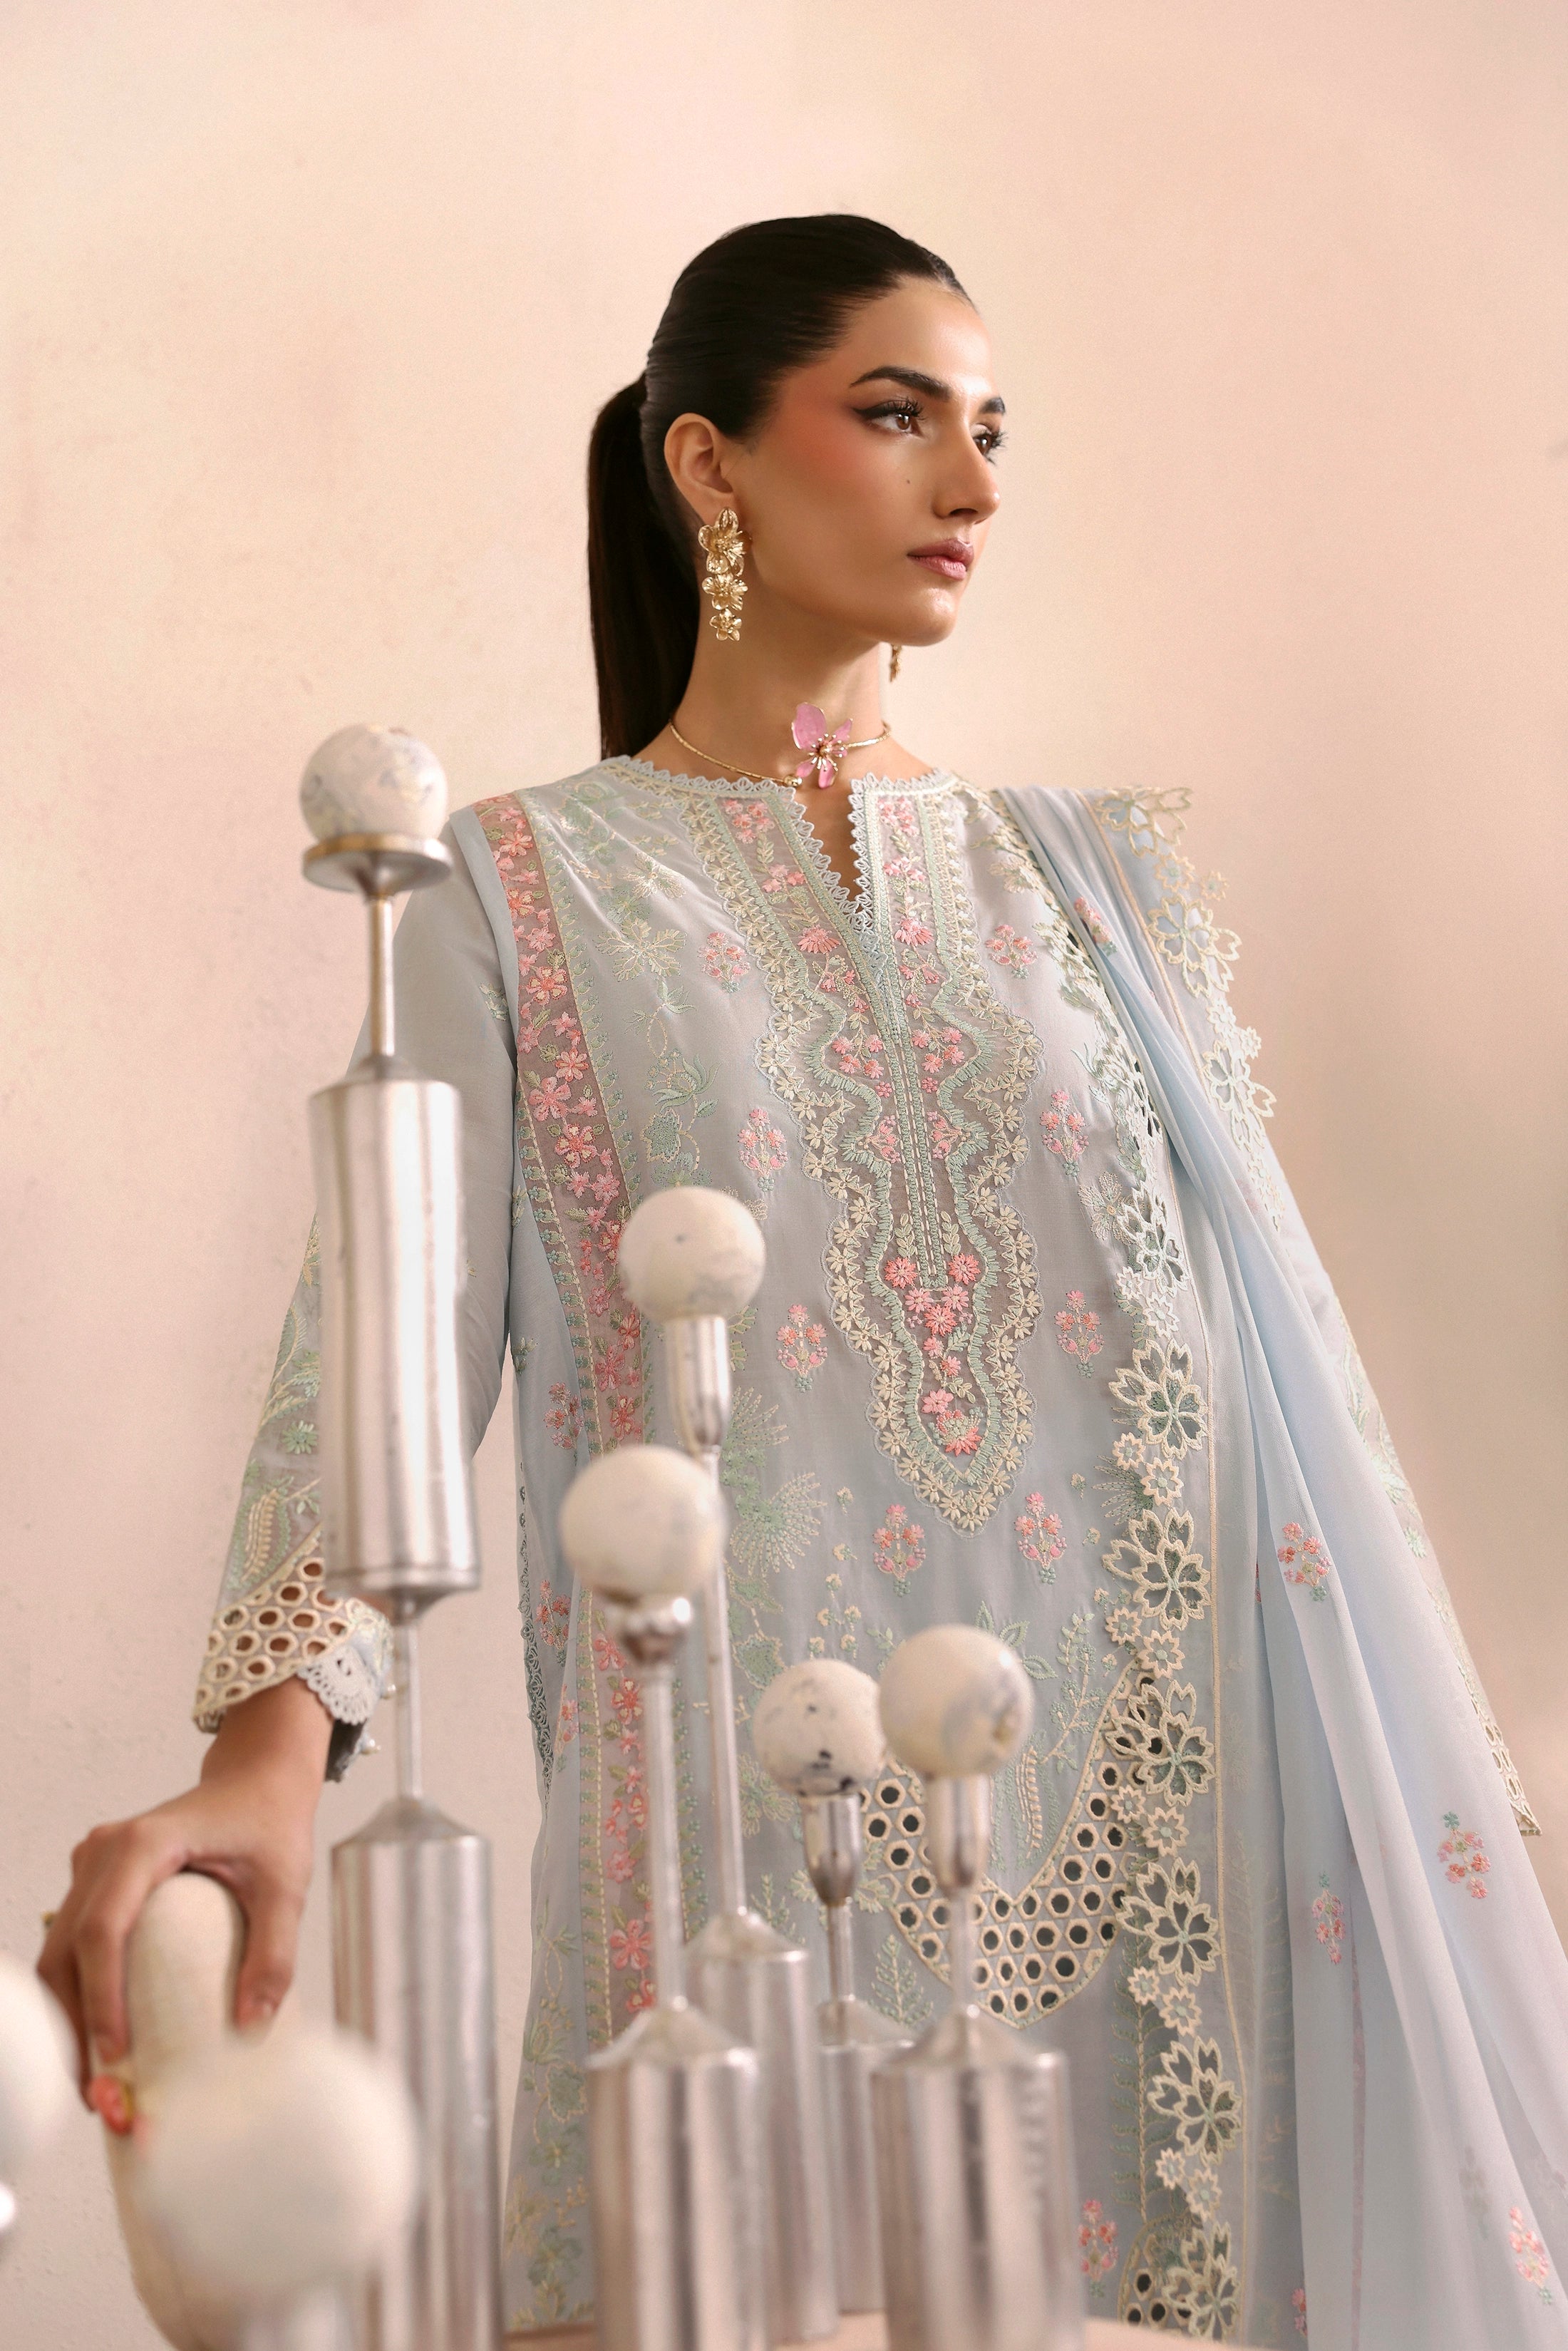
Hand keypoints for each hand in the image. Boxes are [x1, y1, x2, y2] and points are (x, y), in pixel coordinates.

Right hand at [38, 1677, 332, 2111]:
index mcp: (145, 1844)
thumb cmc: (270, 1822)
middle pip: (69, 1949)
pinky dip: (77, 1992)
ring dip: (69, 2016)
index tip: (116, 2054)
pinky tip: (97, 2038)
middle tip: (99, 2093)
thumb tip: (252, 2027)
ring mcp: (92, 1865)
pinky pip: (72, 1942)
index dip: (102, 1997)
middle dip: (77, 2025)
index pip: (104, 1929)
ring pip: (60, 1951)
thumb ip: (274, 1951)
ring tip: (93, 2081)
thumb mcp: (285, 1884)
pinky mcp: (94, 1881)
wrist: (256, 1777)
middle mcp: (103, 1852)